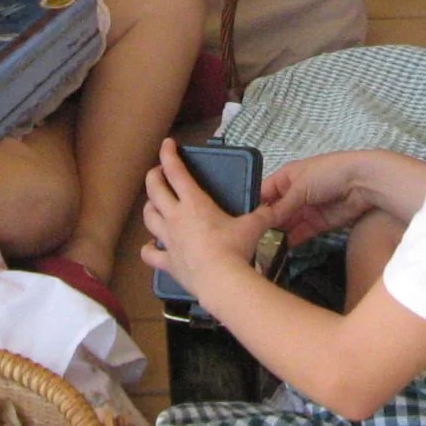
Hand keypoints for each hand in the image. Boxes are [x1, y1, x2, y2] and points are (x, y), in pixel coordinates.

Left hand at [141, 139, 271, 301]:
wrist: (222, 281)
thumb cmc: (235, 248)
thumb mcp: (253, 227)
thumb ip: (263, 215)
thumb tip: (276, 209)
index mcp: (194, 203)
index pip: (175, 171)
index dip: (168, 154)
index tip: (167, 143)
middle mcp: (176, 217)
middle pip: (154, 189)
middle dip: (154, 176)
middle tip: (159, 172)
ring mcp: (168, 240)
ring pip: (149, 217)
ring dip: (150, 207)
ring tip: (155, 204)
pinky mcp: (167, 262)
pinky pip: (150, 254)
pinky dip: (149, 249)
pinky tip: (151, 247)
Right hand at [258, 152, 384, 246]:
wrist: (362, 182)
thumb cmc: (328, 174)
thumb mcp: (300, 186)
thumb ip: (281, 206)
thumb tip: (262, 222)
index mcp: (287, 178)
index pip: (264, 193)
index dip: (253, 207)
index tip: (240, 224)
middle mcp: (294, 194)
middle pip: (274, 212)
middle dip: (264, 225)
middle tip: (248, 242)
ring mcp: (306, 209)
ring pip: (286, 225)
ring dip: (277, 236)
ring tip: (260, 249)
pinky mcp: (318, 224)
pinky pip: (300, 234)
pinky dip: (291, 241)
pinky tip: (279, 251)